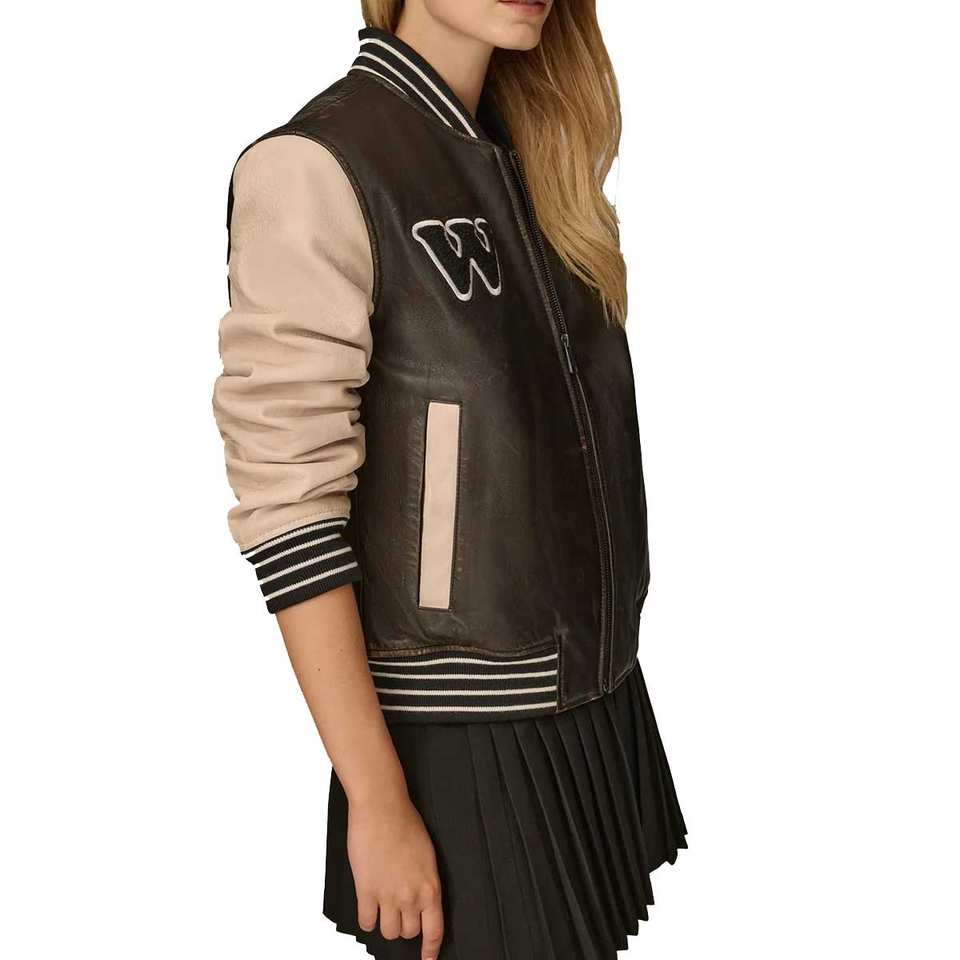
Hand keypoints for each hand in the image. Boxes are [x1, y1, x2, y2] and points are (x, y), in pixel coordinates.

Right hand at [347, 791, 443, 959]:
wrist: (382, 809)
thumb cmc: (405, 823)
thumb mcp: (427, 855)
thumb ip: (425, 881)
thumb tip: (421, 899)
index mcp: (430, 886)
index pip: (435, 930)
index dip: (431, 949)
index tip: (428, 958)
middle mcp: (411, 896)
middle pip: (409, 932)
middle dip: (405, 925)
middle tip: (400, 911)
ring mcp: (387, 896)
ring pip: (388, 932)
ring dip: (386, 923)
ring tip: (384, 907)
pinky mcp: (365, 892)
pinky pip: (366, 922)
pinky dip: (367, 919)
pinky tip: (368, 907)